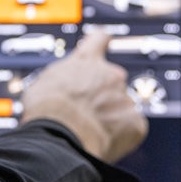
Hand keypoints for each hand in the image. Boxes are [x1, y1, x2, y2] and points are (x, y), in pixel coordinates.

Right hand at [19, 29, 147, 162]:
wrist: (61, 134)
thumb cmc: (47, 109)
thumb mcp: (45, 82)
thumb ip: (64, 79)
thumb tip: (64, 88)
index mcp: (86, 60)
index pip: (98, 40)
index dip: (101, 42)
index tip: (104, 41)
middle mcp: (110, 74)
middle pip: (112, 81)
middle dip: (103, 95)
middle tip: (86, 112)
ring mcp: (125, 98)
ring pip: (120, 107)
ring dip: (110, 117)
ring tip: (89, 131)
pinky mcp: (135, 123)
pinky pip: (131, 128)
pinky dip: (121, 136)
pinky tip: (103, 141)